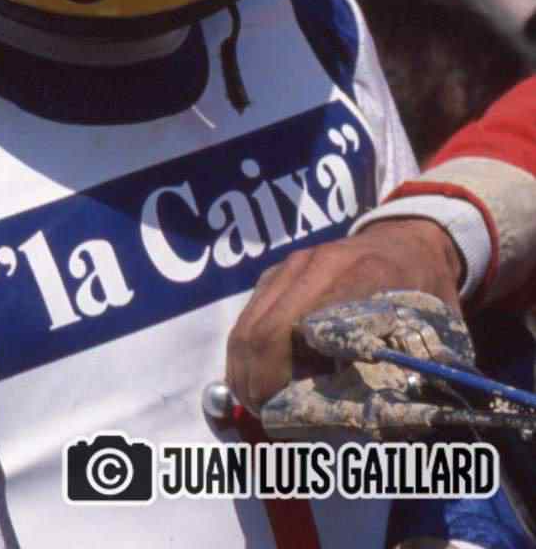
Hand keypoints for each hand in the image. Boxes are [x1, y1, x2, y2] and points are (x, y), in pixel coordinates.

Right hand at [225, 219, 463, 411]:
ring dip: (244, 372)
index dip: (281, 380)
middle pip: (261, 332)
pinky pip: (248, 317)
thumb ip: (408, 373)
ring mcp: (291, 266)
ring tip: (261, 407)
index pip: (297, 331)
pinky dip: (247, 354)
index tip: (287, 418)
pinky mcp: (277, 272)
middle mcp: (314, 266)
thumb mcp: (431, 332)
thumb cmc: (423, 292)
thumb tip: (386, 435)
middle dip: (256, 384)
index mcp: (356, 279)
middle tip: (268, 421)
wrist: (407, 240)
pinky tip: (262, 380)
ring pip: (246, 325)